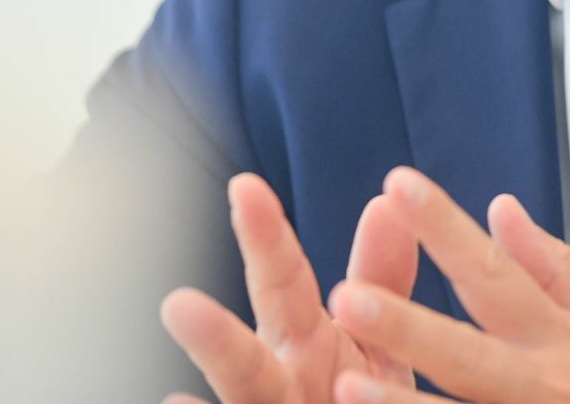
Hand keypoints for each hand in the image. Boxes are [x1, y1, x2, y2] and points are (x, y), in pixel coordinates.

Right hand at [158, 171, 418, 403]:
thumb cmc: (359, 397)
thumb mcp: (375, 341)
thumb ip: (378, 279)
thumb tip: (391, 204)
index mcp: (302, 342)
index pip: (281, 284)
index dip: (264, 238)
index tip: (244, 187)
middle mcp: (277, 387)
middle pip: (242, 363)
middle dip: (213, 339)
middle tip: (178, 307)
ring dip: (215, 394)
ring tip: (184, 385)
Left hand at [323, 167, 569, 403]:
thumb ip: (555, 271)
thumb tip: (500, 209)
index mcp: (562, 342)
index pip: (496, 276)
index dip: (446, 230)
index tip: (398, 184)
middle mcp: (546, 389)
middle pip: (468, 357)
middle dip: (408, 327)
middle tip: (346, 298)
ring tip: (346, 389)